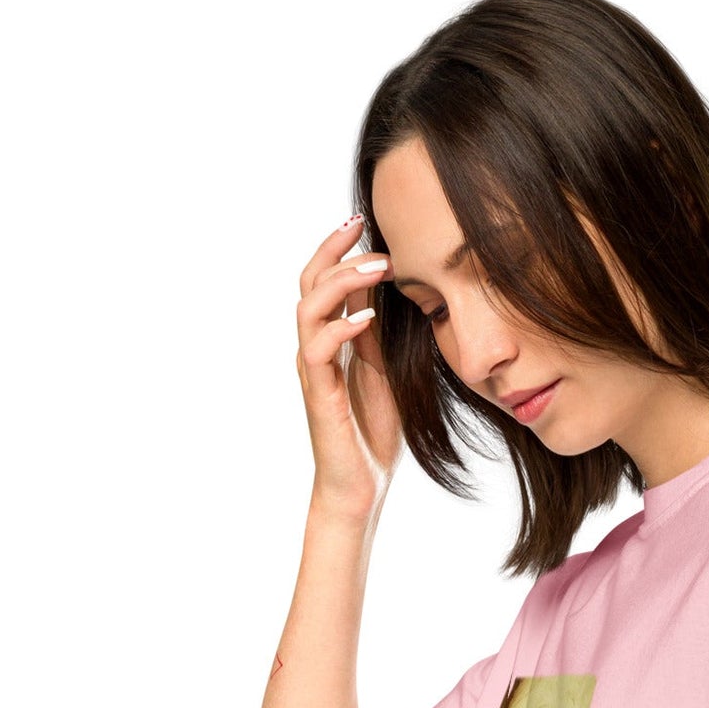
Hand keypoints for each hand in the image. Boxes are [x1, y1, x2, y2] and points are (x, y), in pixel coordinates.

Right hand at [295, 212, 402, 517]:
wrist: (360, 486)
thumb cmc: (374, 432)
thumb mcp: (387, 369)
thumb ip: (384, 332)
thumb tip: (400, 288)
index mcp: (332, 339)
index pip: (326, 279)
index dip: (341, 248)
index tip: (366, 221)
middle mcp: (316, 348)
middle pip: (308, 281)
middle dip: (335, 250)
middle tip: (366, 228)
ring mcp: (314, 370)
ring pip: (309, 307)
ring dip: (342, 282)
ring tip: (378, 268)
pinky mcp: (319, 395)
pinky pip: (319, 351)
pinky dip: (341, 329)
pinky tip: (369, 319)